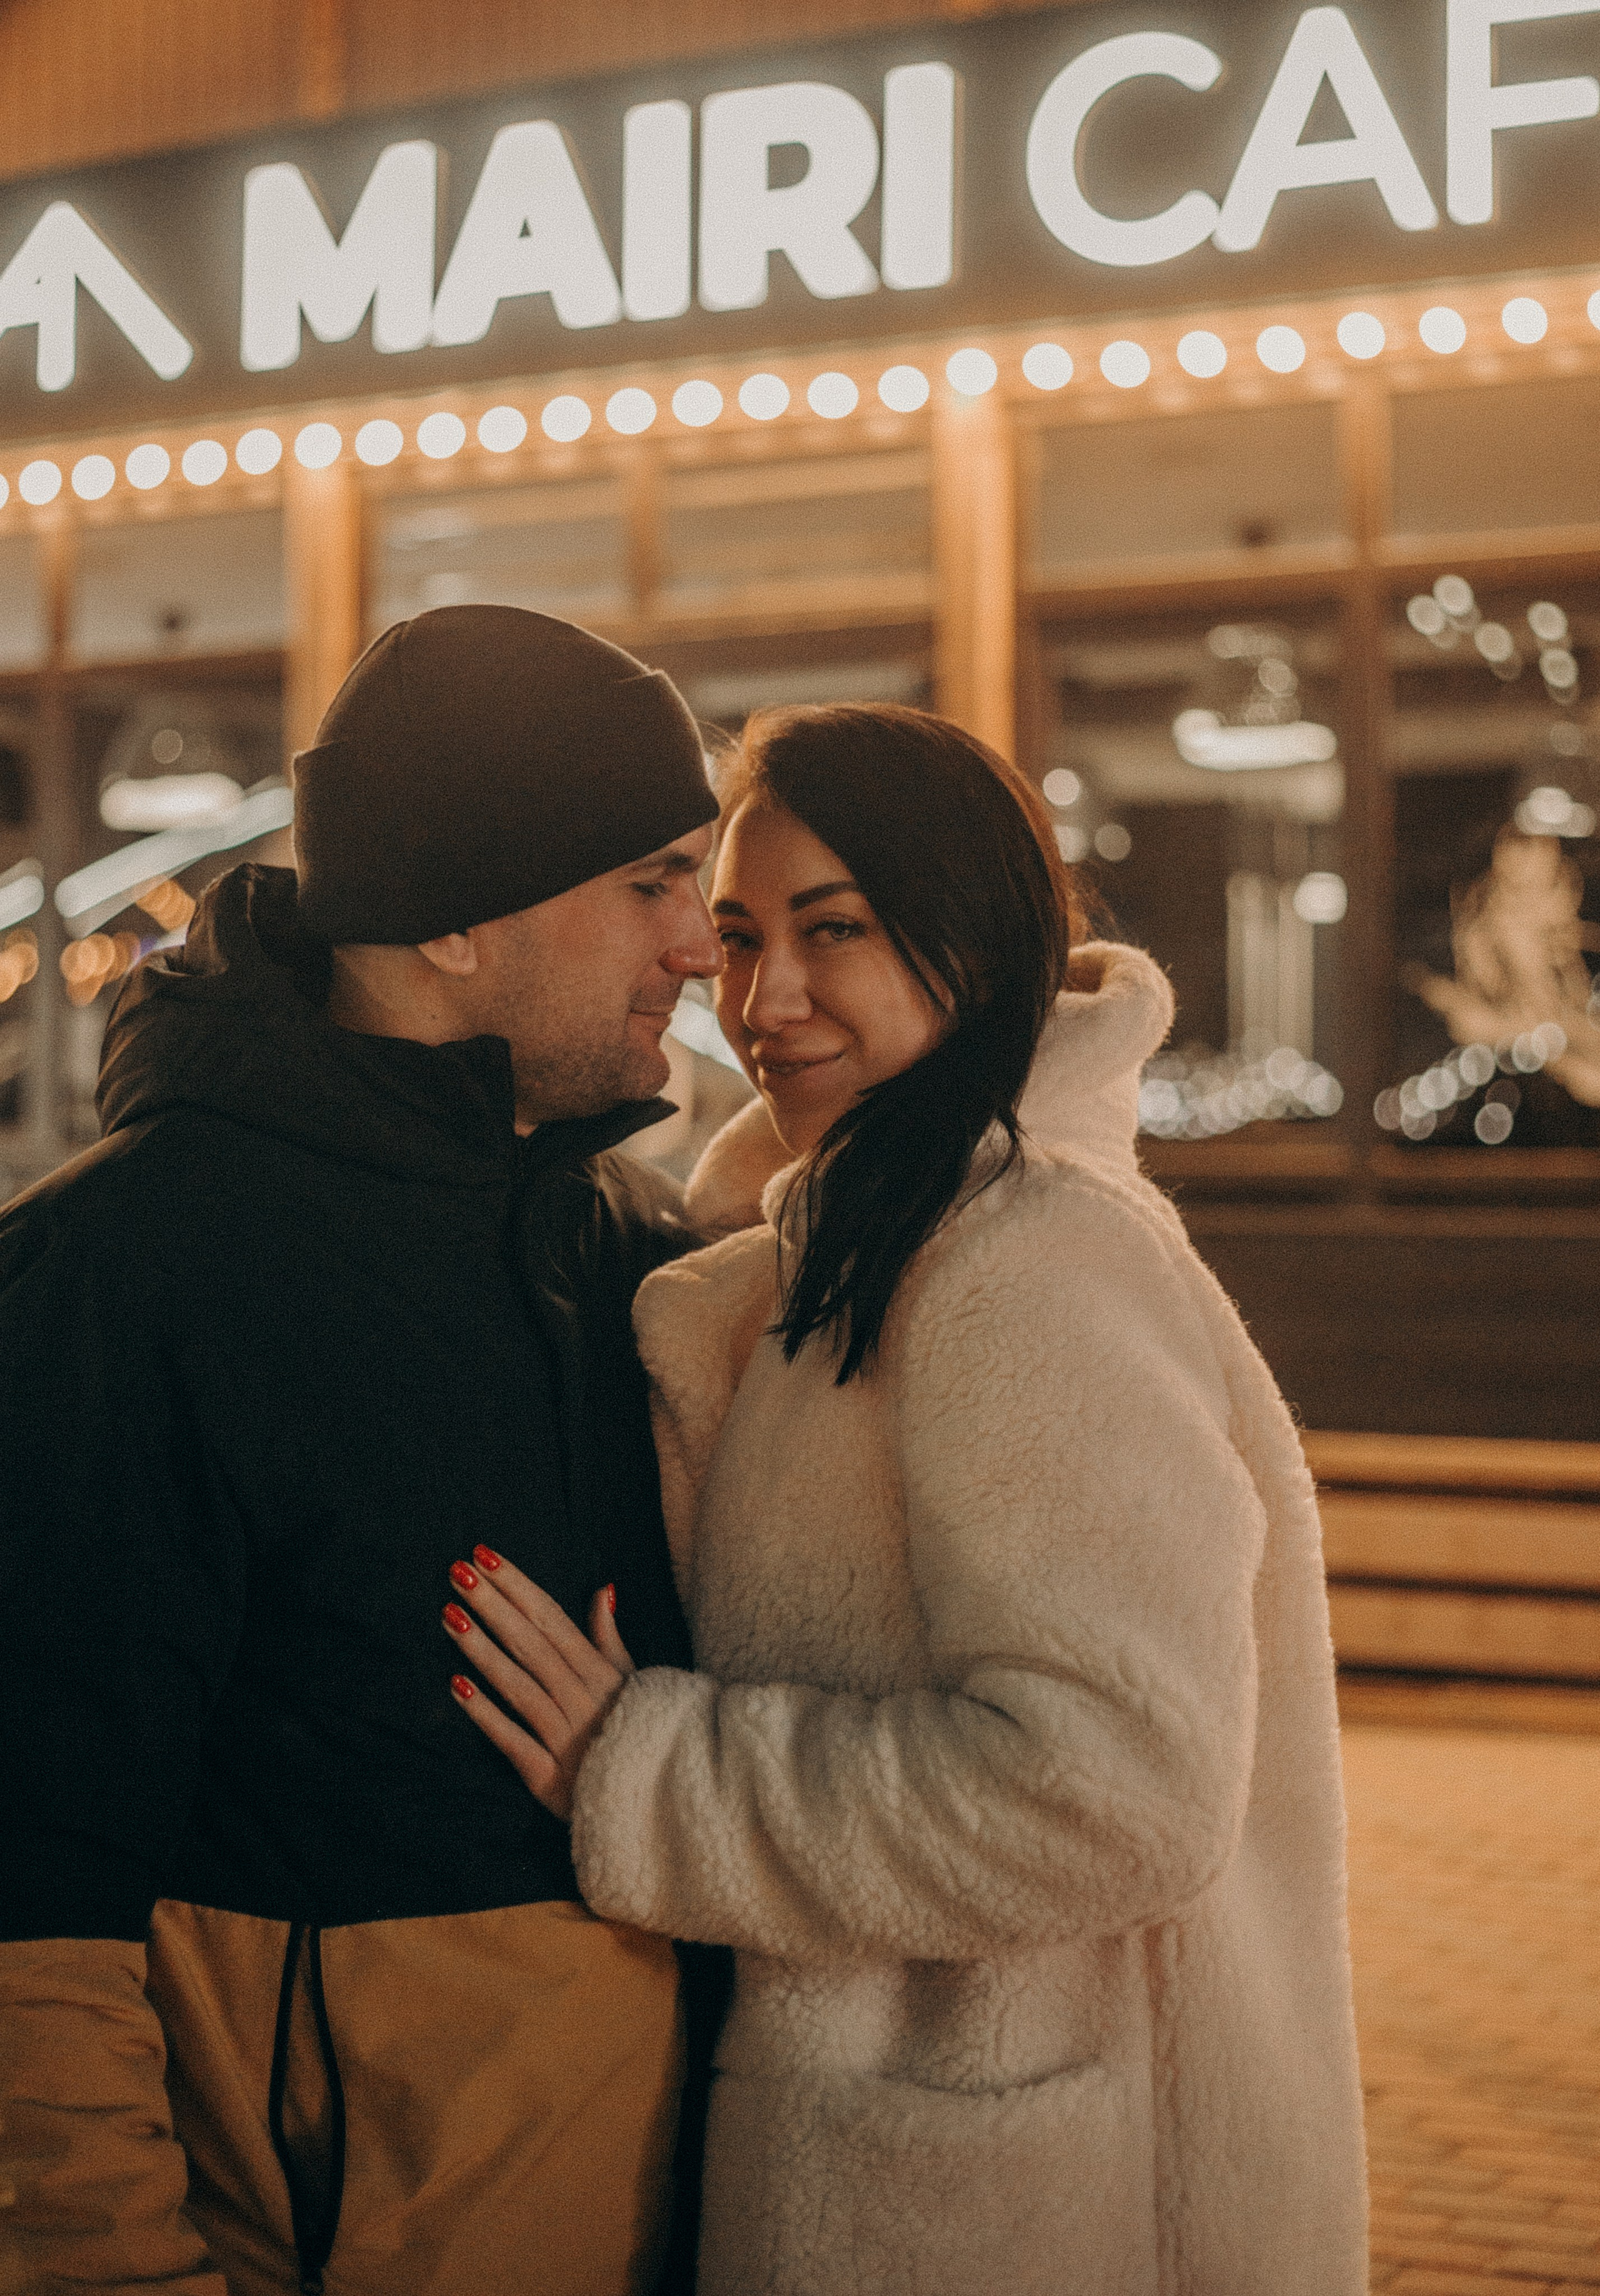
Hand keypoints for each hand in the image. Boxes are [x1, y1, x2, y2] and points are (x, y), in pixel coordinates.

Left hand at [442, 1550, 632, 1820]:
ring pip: (521, 1686)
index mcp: (600, 1674)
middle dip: (494, 1605)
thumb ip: (609, 1639)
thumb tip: (603, 1588)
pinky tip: (458, 1687)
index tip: (485, 1556)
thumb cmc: (638, 1736)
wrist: (656, 1805)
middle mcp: (583, 1700)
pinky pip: (515, 1742)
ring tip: (449, 1615)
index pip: (552, 1620)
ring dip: (484, 1650)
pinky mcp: (550, 1778)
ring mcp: (566, 1738)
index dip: (518, 1587)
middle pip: (532, 1645)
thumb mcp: (631, 1684)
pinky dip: (488, 1716)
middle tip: (457, 1570)